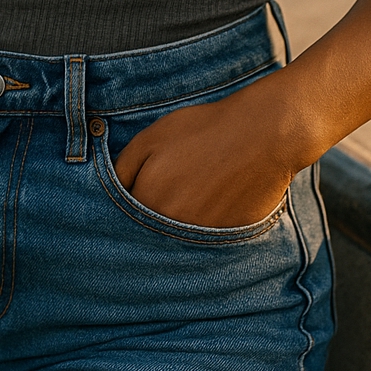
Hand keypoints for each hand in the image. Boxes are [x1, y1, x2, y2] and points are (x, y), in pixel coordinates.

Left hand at [112, 72, 297, 228]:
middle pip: (150, 230)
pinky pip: (206, 240)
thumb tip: (109, 190)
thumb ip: (123, 167)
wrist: (261, 134)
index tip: (139, 188)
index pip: (122, 217)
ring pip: (176, 237)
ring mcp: (201, 238)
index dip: (131, 199)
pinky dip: (205, 225)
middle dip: (151, 213)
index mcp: (147, 203)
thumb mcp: (152, 137)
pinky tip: (214, 198)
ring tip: (193, 190)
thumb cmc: (203, 130)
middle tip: (169, 187)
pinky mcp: (227, 239)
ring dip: (177, 221)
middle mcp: (171, 228)